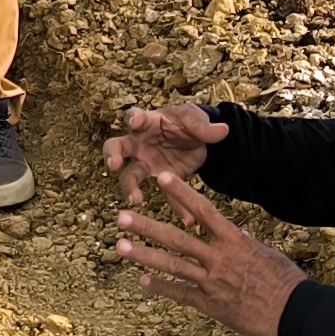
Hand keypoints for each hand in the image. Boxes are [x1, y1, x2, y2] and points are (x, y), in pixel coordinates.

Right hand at [103, 101, 226, 204]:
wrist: (198, 139)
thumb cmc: (188, 123)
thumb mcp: (196, 119)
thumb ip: (205, 126)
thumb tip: (222, 130)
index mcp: (148, 123)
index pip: (135, 117)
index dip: (133, 119)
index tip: (134, 123)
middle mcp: (140, 144)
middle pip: (117, 148)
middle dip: (112, 156)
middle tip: (113, 166)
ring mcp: (147, 163)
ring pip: (130, 176)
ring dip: (130, 189)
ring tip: (136, 201)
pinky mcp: (162, 179)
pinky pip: (166, 195)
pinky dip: (176, 207)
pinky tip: (187, 218)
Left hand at [114, 171, 302, 335]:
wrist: (297, 314)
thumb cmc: (287, 282)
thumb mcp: (266, 255)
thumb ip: (244, 244)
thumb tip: (235, 235)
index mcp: (235, 241)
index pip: (204, 211)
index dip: (181, 192)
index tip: (162, 176)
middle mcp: (220, 259)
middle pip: (178, 238)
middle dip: (147, 227)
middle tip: (121, 216)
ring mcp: (213, 282)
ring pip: (173, 265)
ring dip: (144, 255)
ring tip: (120, 247)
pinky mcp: (211, 305)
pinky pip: (181, 294)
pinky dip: (161, 288)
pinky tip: (142, 281)